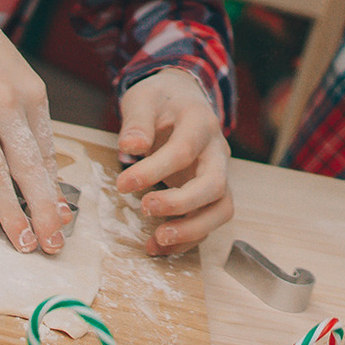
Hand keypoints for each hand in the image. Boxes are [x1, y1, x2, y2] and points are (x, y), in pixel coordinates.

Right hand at [0, 0, 68, 254]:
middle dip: (44, 212)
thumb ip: (28, 116)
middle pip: (28, 169)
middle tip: (54, 245)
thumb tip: (43, 165)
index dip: (54, 191)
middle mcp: (4, 103)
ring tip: (24, 242)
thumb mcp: (13, 73)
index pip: (45, 153)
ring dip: (11, 213)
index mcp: (30, 92)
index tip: (64, 220)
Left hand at [114, 69, 232, 253]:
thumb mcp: (144, 99)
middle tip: (145, 208)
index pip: (184, 151)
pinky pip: (208, 221)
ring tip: (157, 240)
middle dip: (181, 204)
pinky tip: (157, 246)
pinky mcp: (209, 193)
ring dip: (192, 230)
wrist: (182, 98)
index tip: (123, 183)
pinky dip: (186, 239)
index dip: (155, 170)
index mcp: (201, 123)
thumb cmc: (162, 100)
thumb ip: (137, 121)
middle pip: (215, 185)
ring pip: (222, 209)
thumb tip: (131, 146)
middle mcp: (217, 152)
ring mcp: (218, 174)